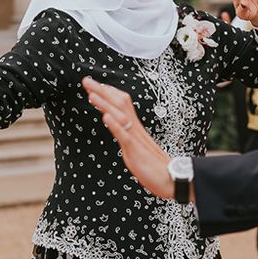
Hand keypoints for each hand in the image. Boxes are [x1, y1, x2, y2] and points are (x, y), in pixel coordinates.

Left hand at [82, 77, 173, 198]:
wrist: (170, 178)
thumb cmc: (153, 166)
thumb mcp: (135, 148)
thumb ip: (126, 136)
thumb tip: (117, 128)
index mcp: (135, 128)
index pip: (121, 104)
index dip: (108, 93)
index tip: (95, 84)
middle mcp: (135, 129)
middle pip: (119, 104)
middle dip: (102, 91)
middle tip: (86, 80)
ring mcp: (136, 138)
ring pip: (120, 116)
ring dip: (105, 104)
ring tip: (91, 94)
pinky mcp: (135, 151)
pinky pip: (124, 136)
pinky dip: (114, 125)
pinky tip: (106, 117)